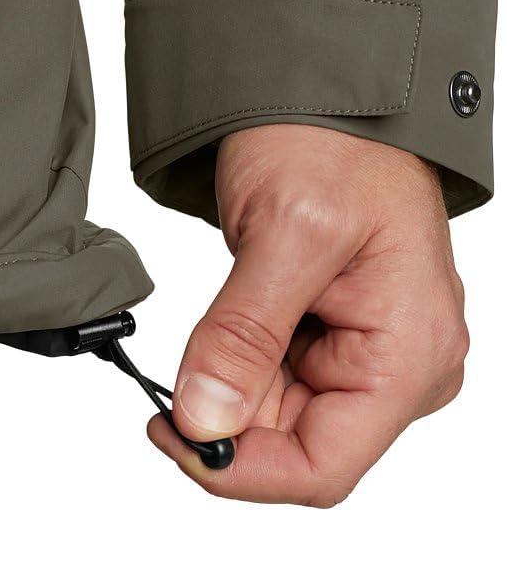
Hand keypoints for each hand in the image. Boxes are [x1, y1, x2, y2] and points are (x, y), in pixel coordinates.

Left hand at [148, 125, 468, 506]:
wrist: (332, 106)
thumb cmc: (336, 146)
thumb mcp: (285, 235)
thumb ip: (243, 337)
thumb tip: (203, 419)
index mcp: (410, 356)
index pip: (322, 467)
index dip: (239, 470)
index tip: (172, 434)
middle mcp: (401, 370)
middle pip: (296, 448)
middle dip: (225, 421)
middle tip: (168, 384)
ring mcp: (370, 360)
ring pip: (278, 422)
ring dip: (228, 392)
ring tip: (212, 327)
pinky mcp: (338, 346)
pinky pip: (276, 387)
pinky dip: (235, 371)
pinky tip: (227, 331)